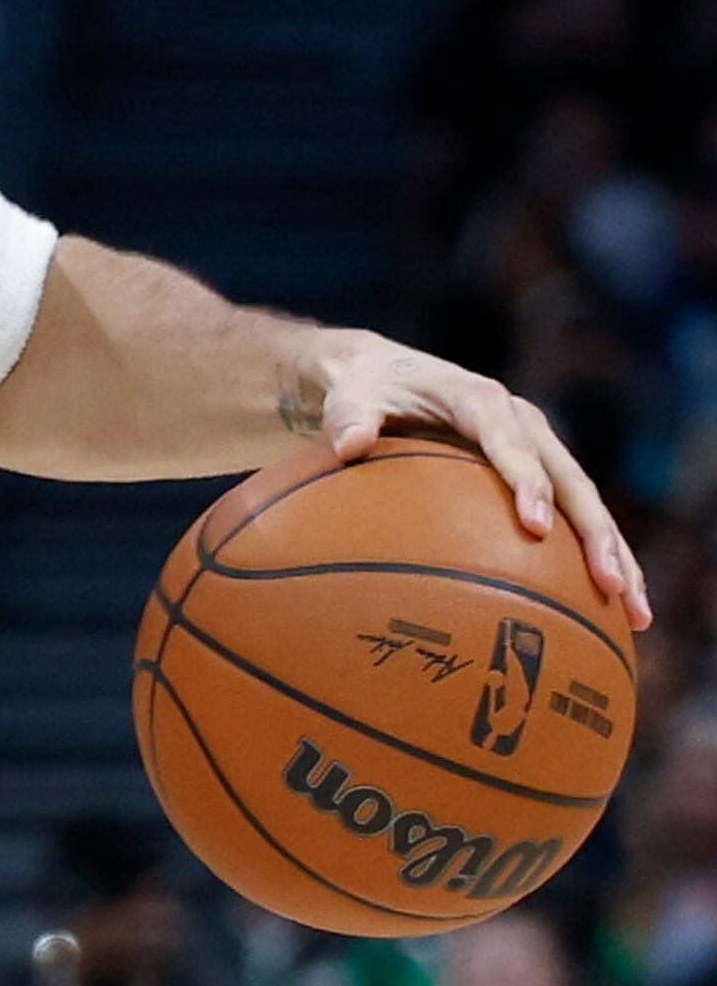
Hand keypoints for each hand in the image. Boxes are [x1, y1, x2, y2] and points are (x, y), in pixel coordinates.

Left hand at [303, 332, 650, 628]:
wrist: (383, 374)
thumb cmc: (364, 390)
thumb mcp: (350, 398)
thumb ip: (350, 419)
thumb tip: (349, 444)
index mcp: (481, 401)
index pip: (511, 443)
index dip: (527, 483)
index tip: (536, 528)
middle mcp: (522, 422)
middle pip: (569, 480)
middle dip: (594, 533)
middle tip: (608, 584)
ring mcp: (536, 447)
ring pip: (585, 503)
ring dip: (614, 554)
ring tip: (635, 611)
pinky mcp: (538, 470)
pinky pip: (572, 514)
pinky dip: (595, 555)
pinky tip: (612, 606)